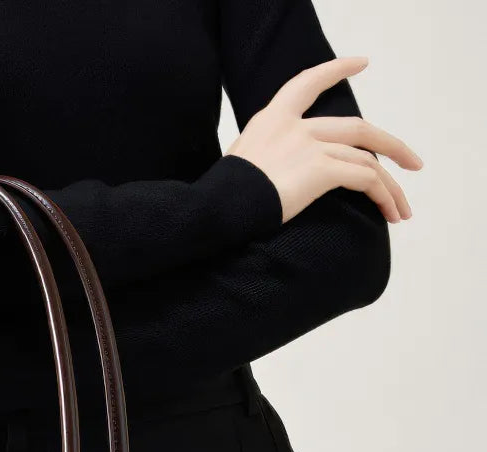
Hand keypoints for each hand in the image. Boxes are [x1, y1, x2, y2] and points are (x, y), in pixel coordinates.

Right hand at [227, 57, 422, 224]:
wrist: (217, 207)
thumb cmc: (220, 196)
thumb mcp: (239, 163)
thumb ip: (263, 155)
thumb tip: (275, 172)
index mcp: (272, 120)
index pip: (307, 84)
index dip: (336, 70)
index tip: (360, 63)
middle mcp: (296, 127)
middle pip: (358, 128)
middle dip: (391, 145)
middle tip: (411, 162)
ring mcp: (311, 146)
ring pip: (368, 159)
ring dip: (390, 186)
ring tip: (402, 209)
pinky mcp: (321, 169)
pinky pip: (365, 179)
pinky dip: (383, 196)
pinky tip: (390, 212)